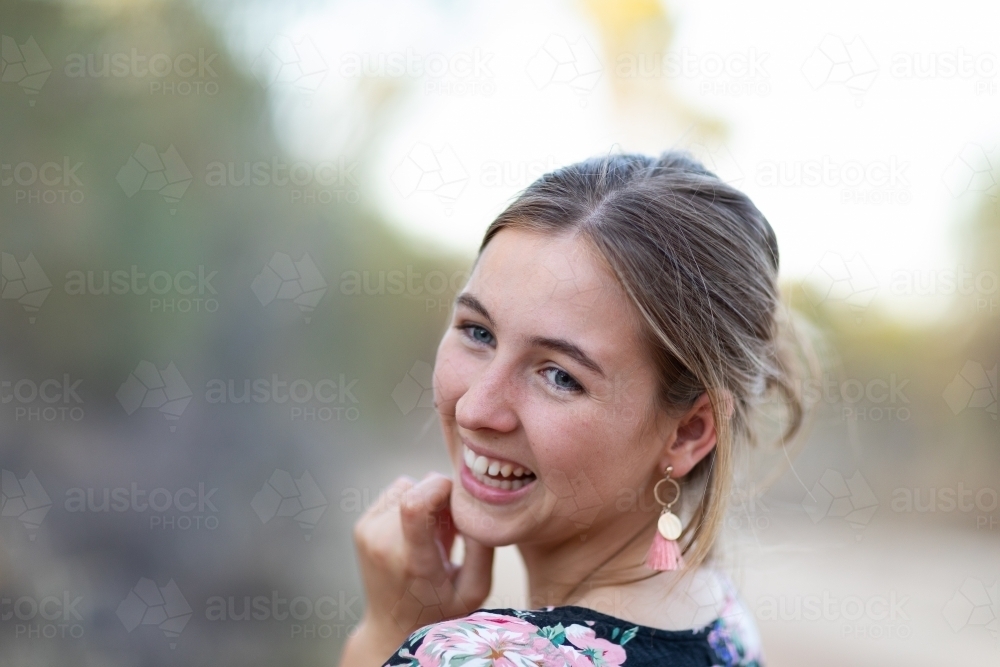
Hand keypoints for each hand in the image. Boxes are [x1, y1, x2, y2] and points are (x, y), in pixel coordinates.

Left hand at [340, 473, 493, 665]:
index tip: (462, 501)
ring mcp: (367, 532)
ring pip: (409, 485)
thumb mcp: (474, 590)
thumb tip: (479, 506)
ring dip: (428, 500)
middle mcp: (382, 542)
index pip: (415, 503)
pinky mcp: (362, 525)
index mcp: (411, 560)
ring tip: (435, 533)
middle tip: (454, 529)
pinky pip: (396, 492)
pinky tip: (419, 531)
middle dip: (444, 498)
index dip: (442, 487)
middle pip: (418, 489)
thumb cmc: (439, 611)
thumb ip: (483, 548)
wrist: (391, 628)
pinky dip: (412, 503)